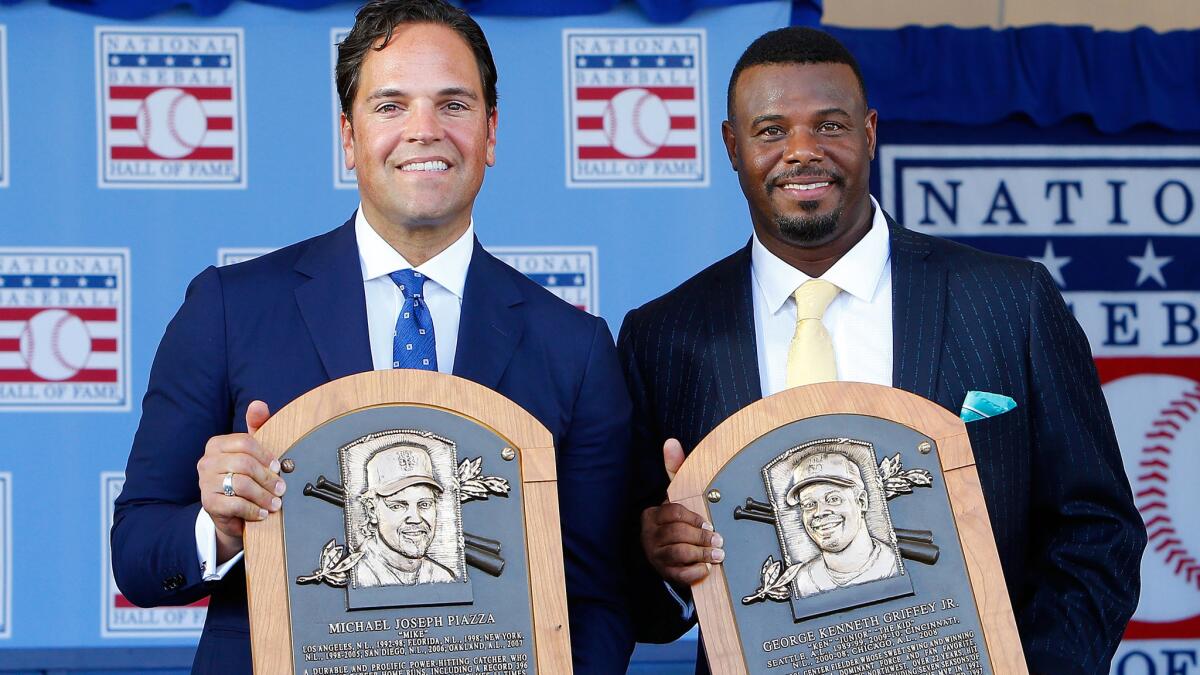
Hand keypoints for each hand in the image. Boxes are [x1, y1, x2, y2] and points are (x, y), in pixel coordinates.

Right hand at [197, 400, 282, 561]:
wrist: (230, 513)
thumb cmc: (244, 477)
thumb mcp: (252, 452)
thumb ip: (257, 427)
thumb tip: (258, 404)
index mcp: (217, 444)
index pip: (245, 442)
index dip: (266, 455)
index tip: (278, 467)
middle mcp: (206, 461)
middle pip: (245, 464)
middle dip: (268, 478)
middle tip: (281, 489)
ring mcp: (204, 482)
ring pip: (241, 484)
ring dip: (264, 496)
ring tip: (275, 503)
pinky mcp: (208, 503)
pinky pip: (235, 504)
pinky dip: (253, 509)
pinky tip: (262, 513)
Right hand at [640, 438, 723, 585]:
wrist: (668, 554)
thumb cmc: (676, 521)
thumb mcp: (675, 496)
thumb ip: (674, 469)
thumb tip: (671, 442)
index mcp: (652, 515)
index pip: (673, 513)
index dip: (694, 519)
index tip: (709, 524)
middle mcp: (649, 536)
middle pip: (677, 534)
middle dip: (701, 538)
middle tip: (720, 541)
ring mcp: (655, 556)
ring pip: (678, 553)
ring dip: (702, 554)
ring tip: (718, 555)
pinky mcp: (664, 573)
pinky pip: (679, 574)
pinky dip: (694, 572)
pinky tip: (705, 569)